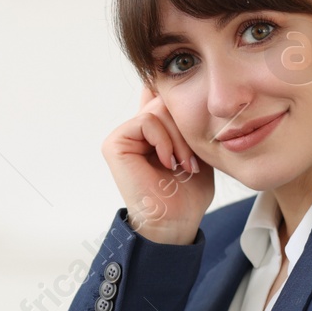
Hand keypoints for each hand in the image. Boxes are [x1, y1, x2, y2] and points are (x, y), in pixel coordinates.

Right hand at [101, 84, 214, 244]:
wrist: (176, 220)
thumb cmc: (188, 193)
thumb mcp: (196, 148)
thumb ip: (187, 121)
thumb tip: (179, 90)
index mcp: (152, 132)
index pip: (155, 95)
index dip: (168, 92)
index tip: (184, 100)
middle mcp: (135, 131)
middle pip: (164, 100)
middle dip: (185, 128)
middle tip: (190, 159)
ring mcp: (123, 136)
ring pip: (158, 110)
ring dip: (178, 139)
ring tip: (182, 165)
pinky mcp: (115, 143)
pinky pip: (146, 121)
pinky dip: (164, 140)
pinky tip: (167, 162)